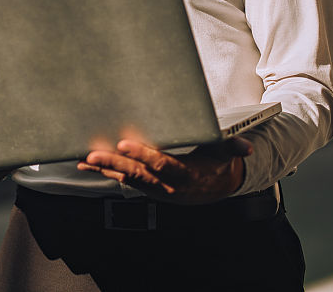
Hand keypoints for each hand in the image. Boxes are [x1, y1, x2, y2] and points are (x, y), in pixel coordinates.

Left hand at [77, 136, 251, 203]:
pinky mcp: (146, 186)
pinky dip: (105, 171)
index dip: (144, 155)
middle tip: (93, 153)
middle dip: (114, 163)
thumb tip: (247, 147)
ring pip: (127, 178)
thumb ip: (233, 147)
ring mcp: (155, 188)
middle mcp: (167, 185)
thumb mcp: (225, 154)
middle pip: (138, 174)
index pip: (163, 165)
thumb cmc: (216, 164)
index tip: (126, 143)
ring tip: (86, 158)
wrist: (213, 188)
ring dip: (105, 168)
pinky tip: (86, 164)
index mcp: (185, 175)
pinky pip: (123, 179)